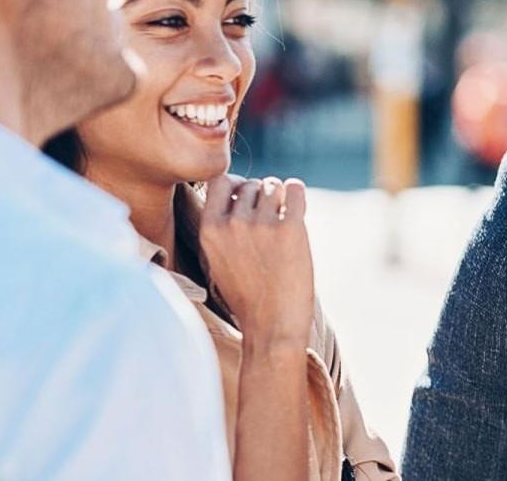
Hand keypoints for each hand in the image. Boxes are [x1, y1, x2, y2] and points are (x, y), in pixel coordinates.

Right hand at [199, 174, 315, 348]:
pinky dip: (297, 193)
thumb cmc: (248, 295)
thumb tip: (238, 192)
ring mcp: (261, 224)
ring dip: (280, 196)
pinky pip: (295, 188)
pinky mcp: (290, 228)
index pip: (220, 181)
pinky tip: (297, 206)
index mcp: (209, 230)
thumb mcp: (218, 259)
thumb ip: (222, 227)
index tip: (246, 200)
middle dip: (261, 195)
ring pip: (273, 185)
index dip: (236, 186)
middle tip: (270, 218)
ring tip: (283, 218)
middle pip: (250, 184)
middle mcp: (232, 223)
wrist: (272, 324)